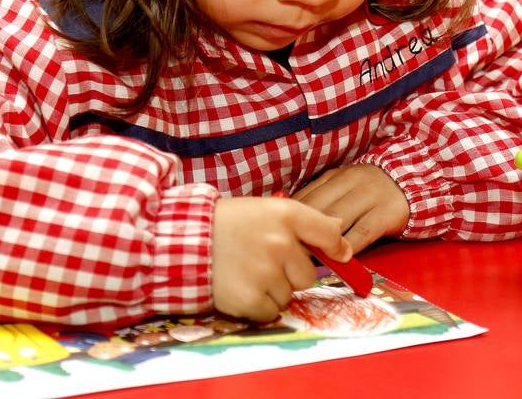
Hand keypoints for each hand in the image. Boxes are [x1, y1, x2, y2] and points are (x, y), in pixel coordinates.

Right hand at [211, 195, 350, 321]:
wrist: (182, 239)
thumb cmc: (225, 223)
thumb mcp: (264, 210)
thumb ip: (300, 222)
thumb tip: (339, 233)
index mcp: (286, 215)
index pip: (328, 234)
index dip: (336, 248)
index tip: (339, 255)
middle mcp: (280, 243)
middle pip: (307, 274)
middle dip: (289, 273)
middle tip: (262, 261)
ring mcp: (266, 272)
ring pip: (288, 295)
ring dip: (271, 290)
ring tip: (245, 272)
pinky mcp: (250, 298)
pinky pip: (270, 312)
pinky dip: (256, 306)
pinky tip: (239, 287)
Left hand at [291, 163, 409, 252]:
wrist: (419, 178)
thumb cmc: (375, 190)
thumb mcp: (348, 186)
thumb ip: (324, 200)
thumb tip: (292, 223)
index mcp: (337, 176)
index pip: (305, 197)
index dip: (290, 220)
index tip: (281, 238)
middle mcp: (351, 181)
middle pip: (317, 209)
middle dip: (301, 233)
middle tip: (290, 254)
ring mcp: (370, 196)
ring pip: (337, 221)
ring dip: (321, 243)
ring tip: (309, 261)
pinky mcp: (387, 212)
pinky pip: (362, 233)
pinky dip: (348, 248)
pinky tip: (339, 260)